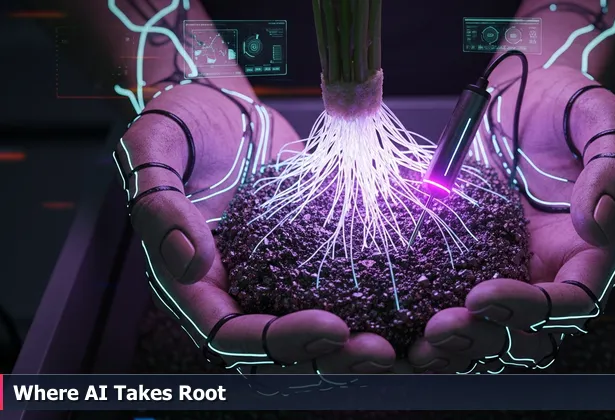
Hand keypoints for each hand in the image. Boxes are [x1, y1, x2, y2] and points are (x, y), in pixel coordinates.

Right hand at [114, 81, 394, 373]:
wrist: (219, 105)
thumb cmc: (180, 122)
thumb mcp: (154, 148)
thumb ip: (159, 203)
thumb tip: (189, 262)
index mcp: (192, 280)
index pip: (230, 332)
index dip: (279, 340)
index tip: (331, 327)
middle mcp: (235, 287)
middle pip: (279, 345)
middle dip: (329, 355)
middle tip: (379, 349)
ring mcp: (273, 273)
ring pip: (313, 325)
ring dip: (355, 341)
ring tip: (401, 342)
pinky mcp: (306, 252)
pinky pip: (337, 284)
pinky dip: (369, 301)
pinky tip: (411, 299)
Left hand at [408, 65, 614, 372]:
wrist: (524, 93)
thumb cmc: (567, 106)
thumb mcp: (599, 122)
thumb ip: (611, 170)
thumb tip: (599, 225)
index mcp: (587, 251)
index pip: (571, 302)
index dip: (531, 309)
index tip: (482, 294)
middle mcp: (550, 270)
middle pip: (528, 331)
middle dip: (487, 337)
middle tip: (442, 326)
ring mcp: (510, 269)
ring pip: (490, 328)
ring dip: (458, 342)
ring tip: (420, 339)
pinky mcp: (472, 261)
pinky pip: (455, 300)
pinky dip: (433, 319)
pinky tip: (402, 323)